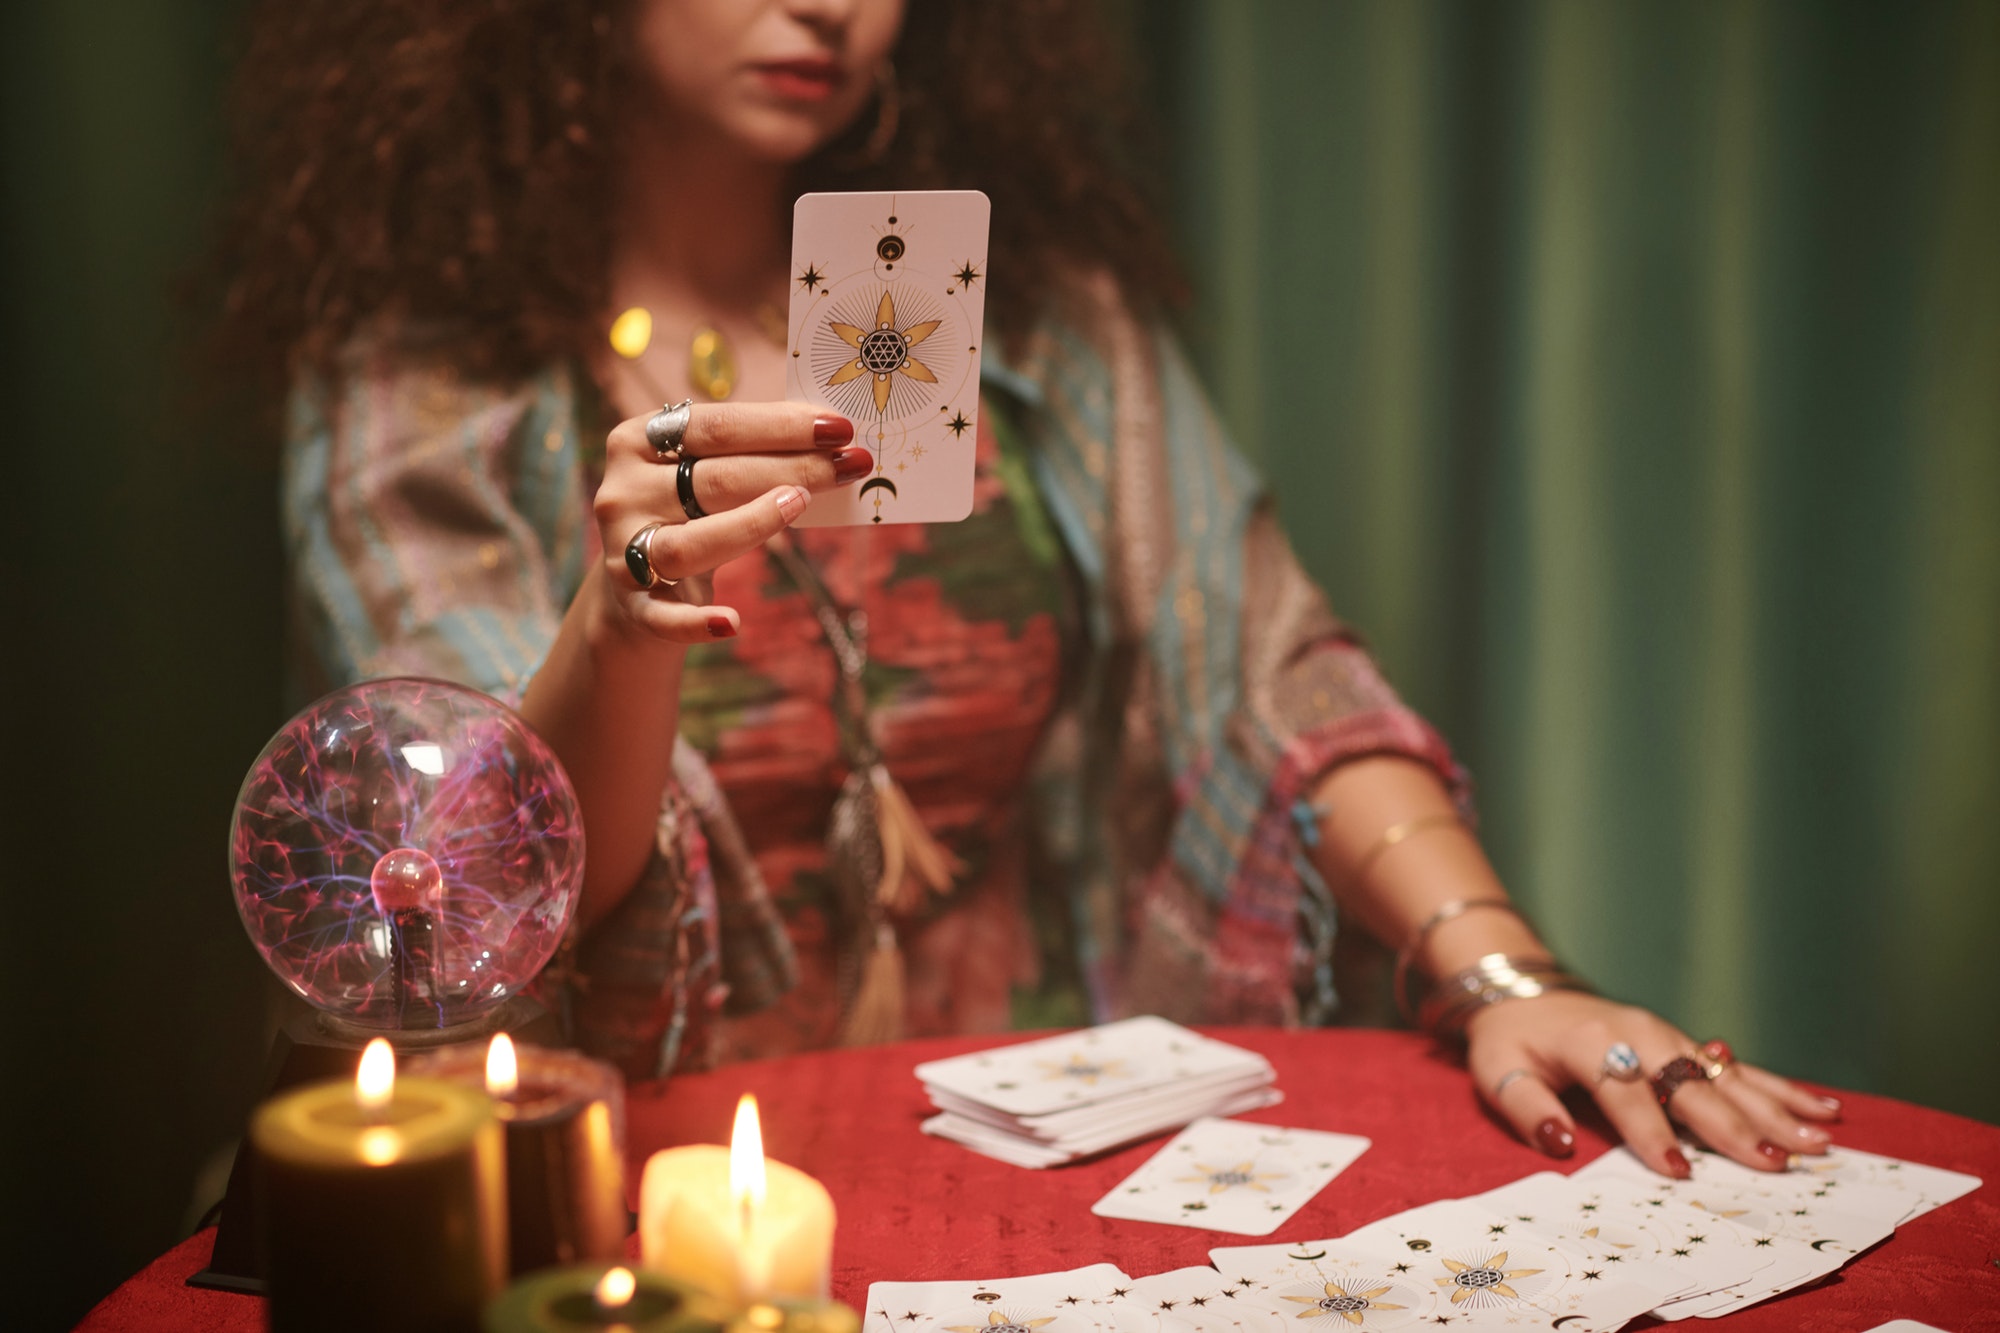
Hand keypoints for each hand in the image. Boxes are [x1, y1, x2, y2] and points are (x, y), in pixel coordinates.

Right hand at [591, 403, 868, 640]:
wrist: (632, 586)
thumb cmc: (685, 513)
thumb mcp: (701, 472)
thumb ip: (749, 452)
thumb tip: (832, 437)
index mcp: (636, 442)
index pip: (714, 427)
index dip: (779, 425)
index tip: (839, 428)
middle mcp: (623, 492)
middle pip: (711, 480)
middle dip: (790, 469)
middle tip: (849, 465)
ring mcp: (624, 551)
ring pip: (689, 544)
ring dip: (750, 525)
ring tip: (800, 506)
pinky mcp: (633, 606)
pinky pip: (666, 617)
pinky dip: (696, 622)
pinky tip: (733, 622)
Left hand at [1464, 991, 1842, 1177]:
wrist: (1526, 991)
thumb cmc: (1513, 1039)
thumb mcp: (1497, 1070)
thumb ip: (1527, 1107)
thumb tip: (1559, 1142)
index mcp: (1592, 1042)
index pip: (1627, 1091)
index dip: (1651, 1132)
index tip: (1680, 1172)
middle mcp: (1641, 1034)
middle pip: (1691, 1085)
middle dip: (1735, 1125)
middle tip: (1776, 1162)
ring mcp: (1670, 1037)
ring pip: (1728, 1077)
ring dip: (1775, 1109)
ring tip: (1818, 1139)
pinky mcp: (1686, 1044)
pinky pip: (1739, 1068)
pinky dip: (1782, 1088)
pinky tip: (1822, 1107)